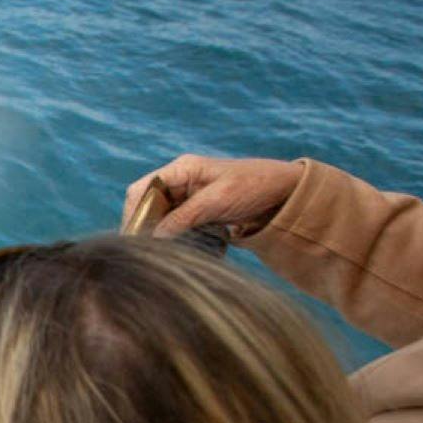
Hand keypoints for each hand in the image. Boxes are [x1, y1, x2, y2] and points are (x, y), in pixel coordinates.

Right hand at [122, 155, 302, 238]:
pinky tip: (186, 249)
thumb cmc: (255, 186)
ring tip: (169, 253)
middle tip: (150, 252)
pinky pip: (178, 226)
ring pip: (162, 219)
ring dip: (164, 236)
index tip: (135, 240)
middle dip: (147, 229)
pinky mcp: (199, 211)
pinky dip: (179, 239)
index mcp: (182, 169)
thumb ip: (184, 217)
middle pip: (148, 206)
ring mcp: (190, 197)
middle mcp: (181, 181)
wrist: (287, 192)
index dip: (134, 214)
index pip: (142, 190)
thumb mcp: (218, 201)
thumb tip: (153, 237)